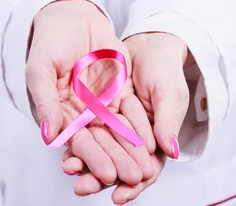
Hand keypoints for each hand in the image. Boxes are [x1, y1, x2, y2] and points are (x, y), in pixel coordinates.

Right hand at [26, 0, 155, 187]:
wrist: (72, 16)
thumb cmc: (50, 42)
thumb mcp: (40, 69)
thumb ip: (45, 101)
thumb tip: (48, 135)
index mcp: (60, 114)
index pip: (77, 141)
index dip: (92, 157)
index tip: (106, 173)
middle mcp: (82, 114)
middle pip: (102, 142)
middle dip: (118, 160)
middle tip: (134, 177)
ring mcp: (102, 103)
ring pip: (119, 132)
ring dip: (131, 151)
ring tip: (146, 169)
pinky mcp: (119, 91)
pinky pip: (131, 112)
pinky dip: (140, 128)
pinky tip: (151, 143)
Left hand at [61, 31, 190, 202]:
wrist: (150, 44)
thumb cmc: (165, 70)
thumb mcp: (169, 94)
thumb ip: (167, 122)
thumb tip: (171, 151)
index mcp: (155, 140)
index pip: (144, 170)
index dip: (132, 185)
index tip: (118, 196)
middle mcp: (133, 137)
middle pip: (117, 163)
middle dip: (99, 177)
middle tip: (82, 186)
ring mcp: (115, 124)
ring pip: (100, 148)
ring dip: (85, 160)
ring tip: (68, 168)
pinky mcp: (101, 110)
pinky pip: (88, 127)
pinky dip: (78, 137)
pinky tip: (64, 145)